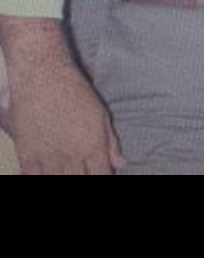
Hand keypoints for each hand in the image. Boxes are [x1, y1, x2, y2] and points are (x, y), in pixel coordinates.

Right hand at [9, 63, 125, 175]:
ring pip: (58, 181)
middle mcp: (73, 156)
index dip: (103, 176)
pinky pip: (33, 178)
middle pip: (80, 181)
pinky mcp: (28, 155)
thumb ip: (111, 142)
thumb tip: (121, 163)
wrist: (43, 76)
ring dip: (63, 177)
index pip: (102, 175)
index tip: (100, 172)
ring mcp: (49, 157)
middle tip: (81, 170)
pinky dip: (40, 177)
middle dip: (83, 177)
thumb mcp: (100, 113)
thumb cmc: (74, 90)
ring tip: (66, 169)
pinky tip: (45, 172)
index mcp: (93, 146)